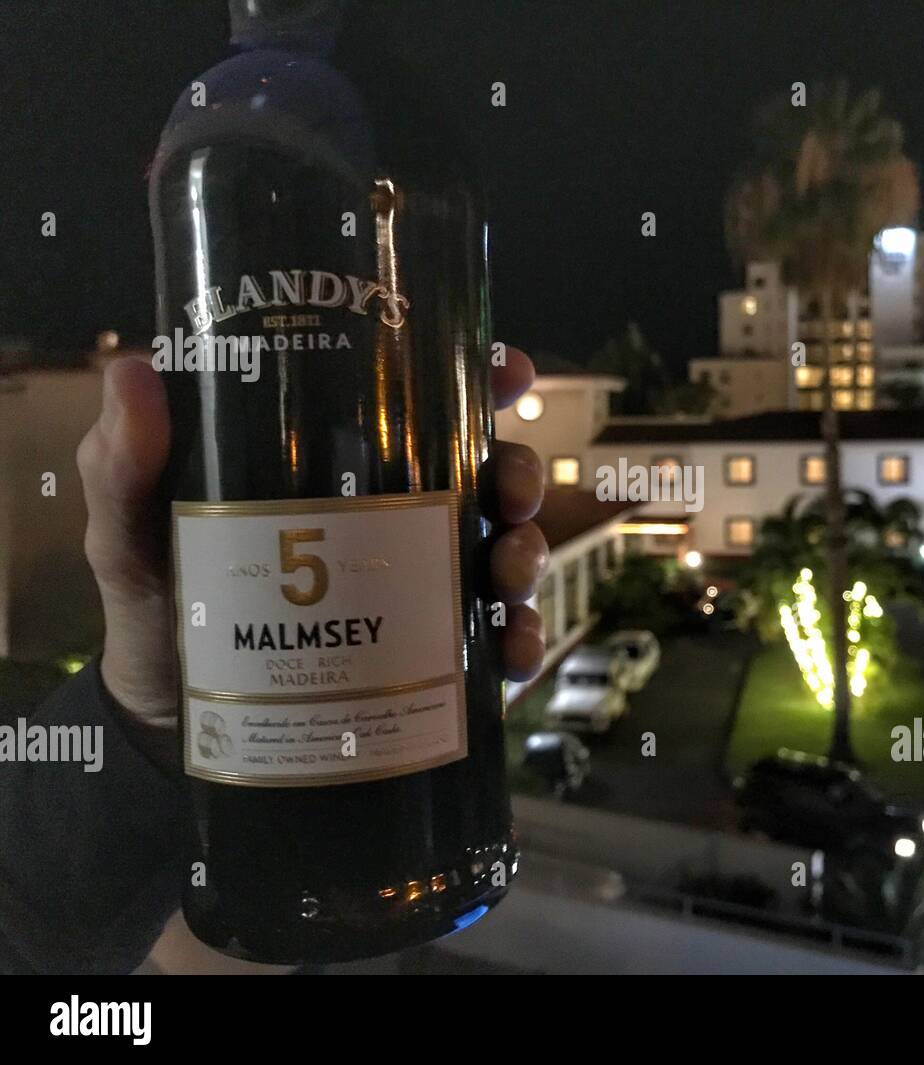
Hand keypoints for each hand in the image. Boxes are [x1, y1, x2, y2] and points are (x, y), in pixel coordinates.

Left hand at [75, 348, 548, 752]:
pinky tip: (509, 653)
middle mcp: (397, 523)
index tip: (508, 372)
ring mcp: (422, 592)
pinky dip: (518, 642)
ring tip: (506, 573)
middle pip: (485, 477)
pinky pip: (496, 643)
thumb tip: (135, 371)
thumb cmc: (163, 610)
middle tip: (508, 492)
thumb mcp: (132, 535)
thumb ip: (125, 467)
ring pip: (505, 553)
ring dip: (525, 554)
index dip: (478, 380)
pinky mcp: (436, 658)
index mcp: (342, 473)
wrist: (173, 725)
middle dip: (518, 473)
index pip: (422, 409)